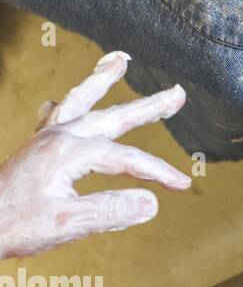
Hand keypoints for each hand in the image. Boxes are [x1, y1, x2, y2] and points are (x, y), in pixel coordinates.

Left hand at [0, 52, 189, 258]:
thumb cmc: (11, 226)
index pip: (127, 159)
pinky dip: (62, 106)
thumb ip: (110, 211)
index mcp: (71, 152)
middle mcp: (59, 138)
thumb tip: (152, 202)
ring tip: (118, 61)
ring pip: (79, 102)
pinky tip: (58, 102)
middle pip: (113, 117)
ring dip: (101, 81)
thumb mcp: (66, 224)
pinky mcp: (34, 150)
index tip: (181, 185)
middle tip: (177, 93)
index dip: (158, 172)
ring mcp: (44, 141)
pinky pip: (51, 118)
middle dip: (148, 107)